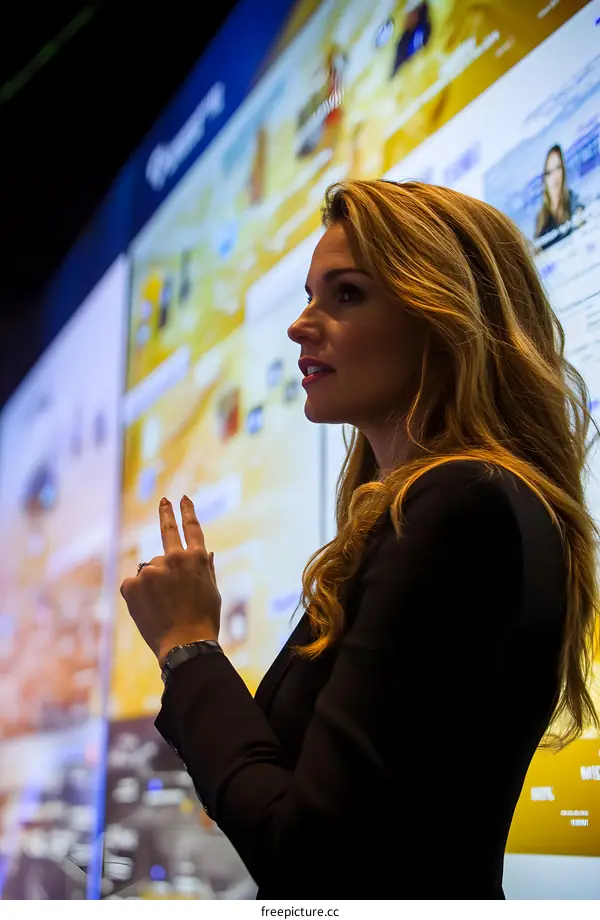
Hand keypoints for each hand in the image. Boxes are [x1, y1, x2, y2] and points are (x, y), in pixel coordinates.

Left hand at [120, 496, 220, 666]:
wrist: (185, 645)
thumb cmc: (204, 620)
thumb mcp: (212, 591)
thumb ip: (206, 568)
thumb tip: (207, 551)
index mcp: (196, 558)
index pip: (191, 528)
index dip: (187, 512)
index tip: (183, 499)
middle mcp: (173, 558)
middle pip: (167, 531)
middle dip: (166, 513)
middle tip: (164, 500)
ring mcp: (151, 570)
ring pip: (150, 570)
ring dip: (154, 582)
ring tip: (163, 606)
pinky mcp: (132, 583)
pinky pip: (134, 584)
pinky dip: (138, 594)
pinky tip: (149, 610)